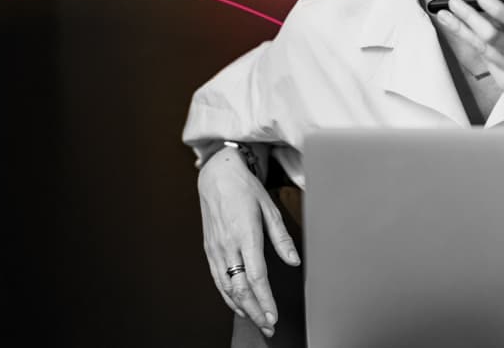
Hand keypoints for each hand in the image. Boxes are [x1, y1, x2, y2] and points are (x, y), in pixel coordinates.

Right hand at [197, 146, 300, 336]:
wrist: (217, 176)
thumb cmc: (245, 189)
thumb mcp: (270, 208)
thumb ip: (282, 238)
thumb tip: (294, 261)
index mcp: (245, 234)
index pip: (256, 276)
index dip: (265, 300)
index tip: (273, 316)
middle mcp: (228, 245)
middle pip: (240, 288)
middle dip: (255, 312)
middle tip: (269, 327)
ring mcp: (216, 249)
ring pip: (226, 288)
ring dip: (242, 308)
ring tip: (258, 322)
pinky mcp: (209, 250)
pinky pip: (218, 279)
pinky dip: (229, 296)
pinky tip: (240, 305)